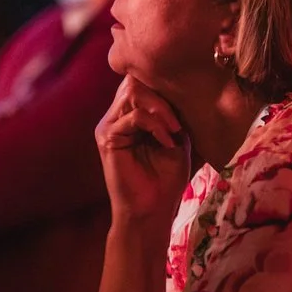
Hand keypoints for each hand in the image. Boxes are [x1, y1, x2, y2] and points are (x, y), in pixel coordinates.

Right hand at [96, 76, 192, 232]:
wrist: (152, 211)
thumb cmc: (166, 180)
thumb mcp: (178, 140)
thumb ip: (174, 115)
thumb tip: (183, 89)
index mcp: (130, 116)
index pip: (141, 82)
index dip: (163, 87)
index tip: (184, 109)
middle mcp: (116, 117)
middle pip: (134, 80)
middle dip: (162, 96)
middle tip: (178, 122)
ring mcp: (109, 126)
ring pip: (132, 91)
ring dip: (160, 108)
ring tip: (174, 130)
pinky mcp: (108, 138)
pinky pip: (134, 116)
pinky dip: (156, 125)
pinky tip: (167, 142)